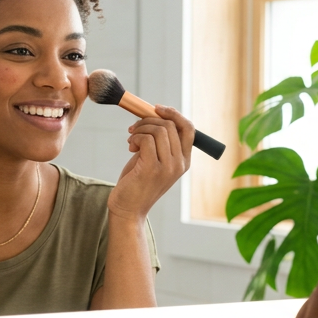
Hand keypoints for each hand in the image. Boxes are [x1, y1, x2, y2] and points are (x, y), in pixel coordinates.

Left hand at [108, 105, 194, 221]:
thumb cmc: (137, 182)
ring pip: (159, 130)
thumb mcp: (153, 159)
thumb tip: (153, 115)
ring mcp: (168, 167)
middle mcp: (180, 164)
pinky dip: (136, 137)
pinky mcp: (152, 168)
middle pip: (171, 126)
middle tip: (135, 128)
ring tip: (131, 140)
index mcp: (185, 161)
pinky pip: (147, 139)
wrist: (128, 209)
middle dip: (149, 120)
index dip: (174, 114)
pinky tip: (130, 146)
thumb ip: (158, 142)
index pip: (189, 128)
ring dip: (140, 129)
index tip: (157, 108)